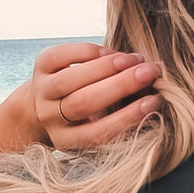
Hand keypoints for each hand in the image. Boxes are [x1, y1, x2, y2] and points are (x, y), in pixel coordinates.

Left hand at [25, 41, 162, 149]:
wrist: (43, 103)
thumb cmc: (83, 117)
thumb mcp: (96, 126)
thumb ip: (117, 117)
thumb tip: (152, 96)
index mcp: (68, 141)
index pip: (99, 132)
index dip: (127, 117)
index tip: (155, 102)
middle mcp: (51, 118)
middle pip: (85, 102)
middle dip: (121, 85)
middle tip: (149, 73)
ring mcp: (42, 92)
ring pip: (73, 78)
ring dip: (107, 66)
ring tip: (134, 60)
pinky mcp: (39, 66)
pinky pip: (63, 55)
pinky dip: (90, 51)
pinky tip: (111, 52)